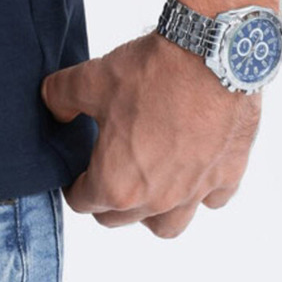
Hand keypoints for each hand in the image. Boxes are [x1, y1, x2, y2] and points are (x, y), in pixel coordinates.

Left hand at [40, 31, 261, 237]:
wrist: (212, 55)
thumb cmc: (151, 73)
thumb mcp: (89, 79)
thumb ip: (60, 98)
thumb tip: (53, 108)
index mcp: (116, 184)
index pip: (82, 202)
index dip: (73, 184)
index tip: (76, 169)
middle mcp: (156, 200)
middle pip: (119, 219)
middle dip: (106, 198)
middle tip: (104, 167)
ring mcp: (195, 192)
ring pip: (167, 225)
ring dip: (152, 210)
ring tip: (146, 180)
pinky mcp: (228, 176)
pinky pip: (211, 201)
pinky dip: (199, 191)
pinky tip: (190, 165)